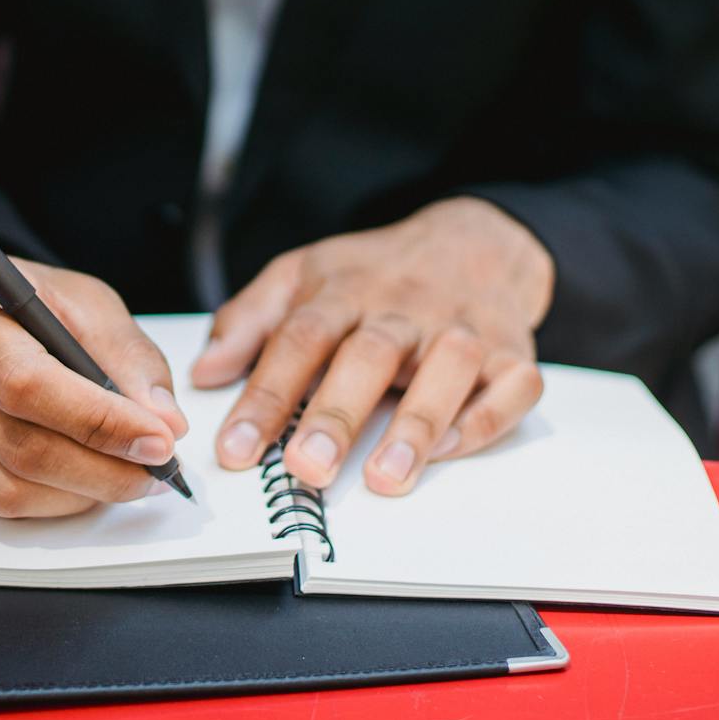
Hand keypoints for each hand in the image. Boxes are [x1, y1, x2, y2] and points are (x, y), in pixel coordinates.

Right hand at [0, 221, 187, 517]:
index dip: (100, 422)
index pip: (30, 384)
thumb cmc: (0, 300)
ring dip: (75, 497)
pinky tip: (69, 483)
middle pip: (20, 447)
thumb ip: (125, 352)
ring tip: (119, 481)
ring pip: (3, 490)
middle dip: (102, 473)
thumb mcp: (73, 296)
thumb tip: (165, 420)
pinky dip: (40, 504)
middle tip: (153, 475)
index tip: (160, 442)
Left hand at [191, 198, 552, 494]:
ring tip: (384, 478)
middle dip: (336, 415)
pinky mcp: (513, 353)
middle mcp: (404, 308)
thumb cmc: (375, 273)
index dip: (265, 395)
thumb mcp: (300, 277)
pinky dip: (483, 420)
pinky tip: (445, 451)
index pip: (298, 340)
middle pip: (368, 356)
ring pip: (446, 370)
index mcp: (344, 291)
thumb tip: (205, 373)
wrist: (472, 241)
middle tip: (306, 468)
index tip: (236, 449)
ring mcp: (463, 329)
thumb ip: (248, 322)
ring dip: (415, 424)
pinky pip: (510, 387)